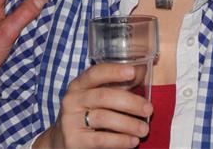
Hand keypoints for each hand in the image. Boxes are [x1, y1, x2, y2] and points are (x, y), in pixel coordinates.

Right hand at [34, 63, 152, 148]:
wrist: (63, 141)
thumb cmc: (86, 115)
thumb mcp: (95, 98)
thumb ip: (115, 87)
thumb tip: (142, 71)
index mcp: (78, 85)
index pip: (95, 73)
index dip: (114, 71)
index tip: (133, 72)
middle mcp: (72, 100)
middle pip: (104, 96)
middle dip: (130, 102)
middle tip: (148, 109)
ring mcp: (70, 120)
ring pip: (104, 118)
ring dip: (129, 124)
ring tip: (144, 129)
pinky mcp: (74, 140)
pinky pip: (101, 139)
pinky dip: (120, 140)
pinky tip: (133, 141)